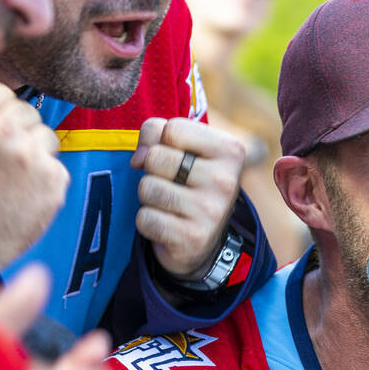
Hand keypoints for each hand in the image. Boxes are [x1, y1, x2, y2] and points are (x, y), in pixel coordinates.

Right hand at [0, 82, 69, 268]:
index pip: (2, 92)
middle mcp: (3, 132)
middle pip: (27, 112)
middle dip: (18, 131)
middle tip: (2, 160)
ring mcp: (31, 156)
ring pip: (46, 136)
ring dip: (34, 152)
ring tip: (13, 178)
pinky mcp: (53, 180)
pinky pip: (56, 166)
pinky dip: (45, 179)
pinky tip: (24, 194)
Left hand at [131, 117, 243, 278]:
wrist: (205, 240)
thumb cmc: (188, 181)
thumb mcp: (182, 147)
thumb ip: (156, 132)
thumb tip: (138, 160)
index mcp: (230, 150)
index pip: (172, 129)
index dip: (162, 142)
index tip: (176, 158)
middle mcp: (225, 180)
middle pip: (155, 157)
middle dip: (153, 171)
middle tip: (172, 184)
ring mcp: (211, 212)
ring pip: (147, 187)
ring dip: (149, 198)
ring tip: (169, 205)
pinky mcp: (192, 239)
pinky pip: (145, 219)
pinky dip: (148, 223)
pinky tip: (167, 225)